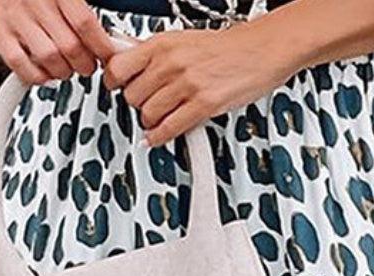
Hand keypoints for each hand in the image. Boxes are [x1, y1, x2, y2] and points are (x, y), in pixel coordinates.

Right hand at [0, 0, 115, 82]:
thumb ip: (84, 9)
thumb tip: (110, 36)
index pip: (85, 25)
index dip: (101, 47)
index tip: (108, 55)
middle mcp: (34, 1)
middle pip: (70, 47)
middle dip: (85, 63)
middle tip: (88, 63)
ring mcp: (15, 18)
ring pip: (49, 59)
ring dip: (64, 71)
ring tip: (68, 66)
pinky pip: (21, 66)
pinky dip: (37, 76)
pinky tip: (45, 72)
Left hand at [102, 23, 292, 145]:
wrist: (259, 50)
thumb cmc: (223, 47)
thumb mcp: (182, 40)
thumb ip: (154, 53)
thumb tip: (127, 61)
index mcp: (163, 43)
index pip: (118, 66)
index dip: (114, 81)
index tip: (116, 87)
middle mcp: (171, 63)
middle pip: (132, 96)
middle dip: (138, 104)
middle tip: (148, 103)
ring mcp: (187, 84)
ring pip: (148, 114)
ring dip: (151, 121)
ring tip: (160, 117)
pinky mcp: (203, 104)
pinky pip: (168, 129)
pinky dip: (158, 137)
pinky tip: (157, 136)